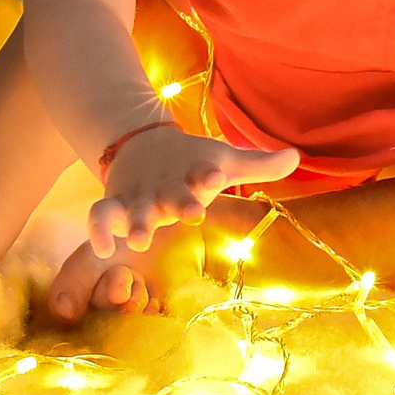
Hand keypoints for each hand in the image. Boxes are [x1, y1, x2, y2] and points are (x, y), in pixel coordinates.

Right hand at [88, 127, 298, 256]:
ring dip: (136, 222)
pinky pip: (100, 216)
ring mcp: (138, 196)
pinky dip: (98, 231)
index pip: (204, 171)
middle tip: (190, 214)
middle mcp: (167, 186)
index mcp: (195, 173)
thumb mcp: (225, 162)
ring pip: (133, 208)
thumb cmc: (194, 163)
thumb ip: (259, 165)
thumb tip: (296, 156)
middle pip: (172, 194)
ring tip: (138, 240)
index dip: (209, 173)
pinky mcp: (114, 204)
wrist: (143, 145)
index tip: (214, 175)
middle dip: (179, 203)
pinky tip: (103, 250)